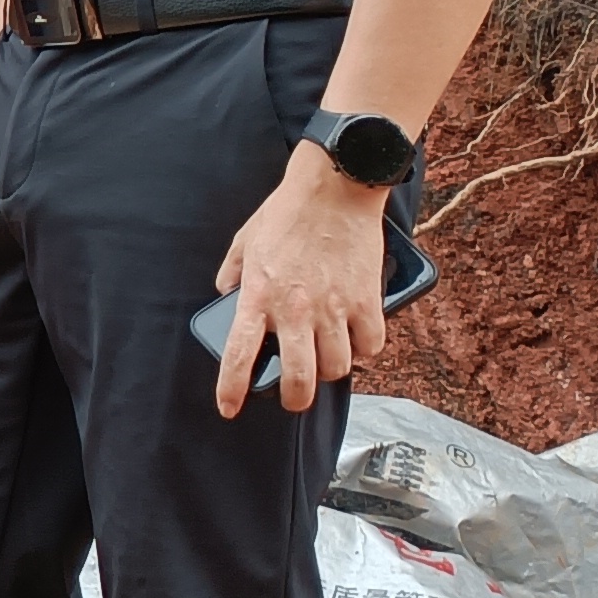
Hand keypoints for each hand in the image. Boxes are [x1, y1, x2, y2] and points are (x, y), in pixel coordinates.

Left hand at [210, 146, 391, 416]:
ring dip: (331, 370)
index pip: (239, 356)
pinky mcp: (366, 300)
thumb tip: (226, 295)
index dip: (232, 390)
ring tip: (326, 359)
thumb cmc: (288, 212)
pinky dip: (365, 350)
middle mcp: (295, 309)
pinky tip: (357, 339)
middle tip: (294, 395)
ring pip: (337, 368)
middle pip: (299, 380)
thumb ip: (232, 272)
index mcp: (259, 296)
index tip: (229, 409)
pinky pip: (371, 346)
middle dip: (296, 398)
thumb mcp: (245, 240)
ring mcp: (334, 307)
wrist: (335, 187)